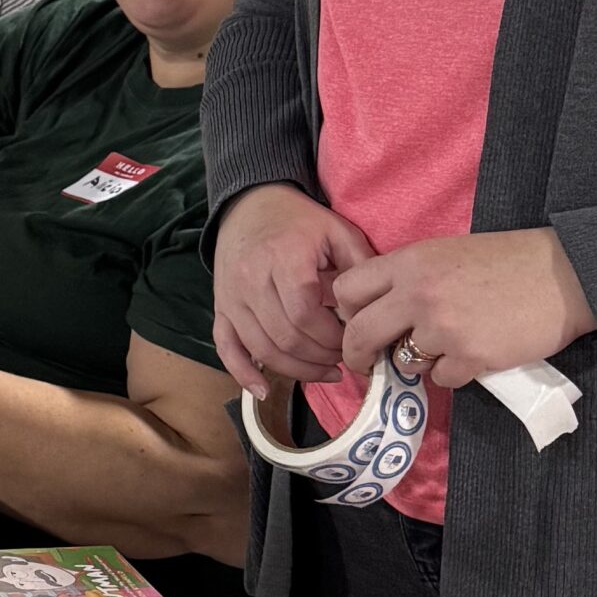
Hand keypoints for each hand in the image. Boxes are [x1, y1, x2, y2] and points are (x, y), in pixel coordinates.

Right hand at [211, 183, 375, 389]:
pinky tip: (262, 390)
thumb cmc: (300, 220)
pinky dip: (242, 373)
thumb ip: (361, 267)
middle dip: (320, 356)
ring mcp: (231, 296)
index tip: (354, 340)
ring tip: (323, 371)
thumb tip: (375, 310)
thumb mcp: (338, 231)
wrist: (250, 205)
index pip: (306, 315)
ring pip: (262, 348)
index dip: (333, 337)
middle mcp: (251, 280)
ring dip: (295, 369)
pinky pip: (226, 347)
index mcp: (283, 259)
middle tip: (343, 358)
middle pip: (285, 337)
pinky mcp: (220, 307)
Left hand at [331, 230, 595, 387]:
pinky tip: (474, 355)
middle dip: (357, 354)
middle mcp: (418, 294)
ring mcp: (443, 328)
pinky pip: (441, 379)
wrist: (568, 275)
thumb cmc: (509, 261)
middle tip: (365, 363)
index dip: (346, 312)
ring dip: (418, 362)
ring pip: (403, 361)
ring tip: (447, 346)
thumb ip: (408, 278)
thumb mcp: (446, 253)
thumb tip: (375, 311)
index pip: (346, 290)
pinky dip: (453, 373)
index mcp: (409, 262)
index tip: (354, 324)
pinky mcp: (471, 356)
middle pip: (358, 333)